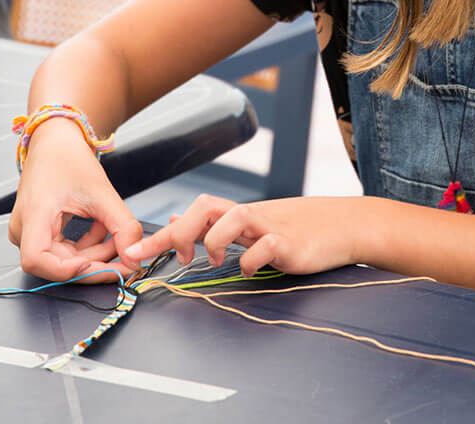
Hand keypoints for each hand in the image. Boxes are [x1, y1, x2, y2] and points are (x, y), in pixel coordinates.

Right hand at [9, 119, 142, 281]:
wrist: (57, 143)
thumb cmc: (70, 160)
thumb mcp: (103, 193)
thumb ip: (123, 227)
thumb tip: (135, 260)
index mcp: (33, 216)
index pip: (37, 260)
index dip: (66, 269)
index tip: (95, 265)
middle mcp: (25, 229)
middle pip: (57, 264)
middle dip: (96, 264)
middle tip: (126, 262)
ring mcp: (31, 232)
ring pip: (65, 259)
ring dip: (96, 253)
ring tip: (119, 236)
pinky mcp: (41, 232)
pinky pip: (66, 249)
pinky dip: (89, 244)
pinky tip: (104, 229)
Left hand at [124, 193, 362, 275]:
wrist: (342, 225)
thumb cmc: (295, 229)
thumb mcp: (252, 225)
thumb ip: (216, 224)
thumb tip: (179, 219)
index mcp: (239, 215)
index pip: (194, 214)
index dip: (162, 234)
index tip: (132, 253)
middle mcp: (250, 216)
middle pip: (207, 205)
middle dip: (182, 231)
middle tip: (180, 257)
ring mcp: (270, 227)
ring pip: (234, 216)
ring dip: (215, 240)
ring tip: (214, 260)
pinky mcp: (290, 243)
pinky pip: (265, 247)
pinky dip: (252, 260)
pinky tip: (253, 268)